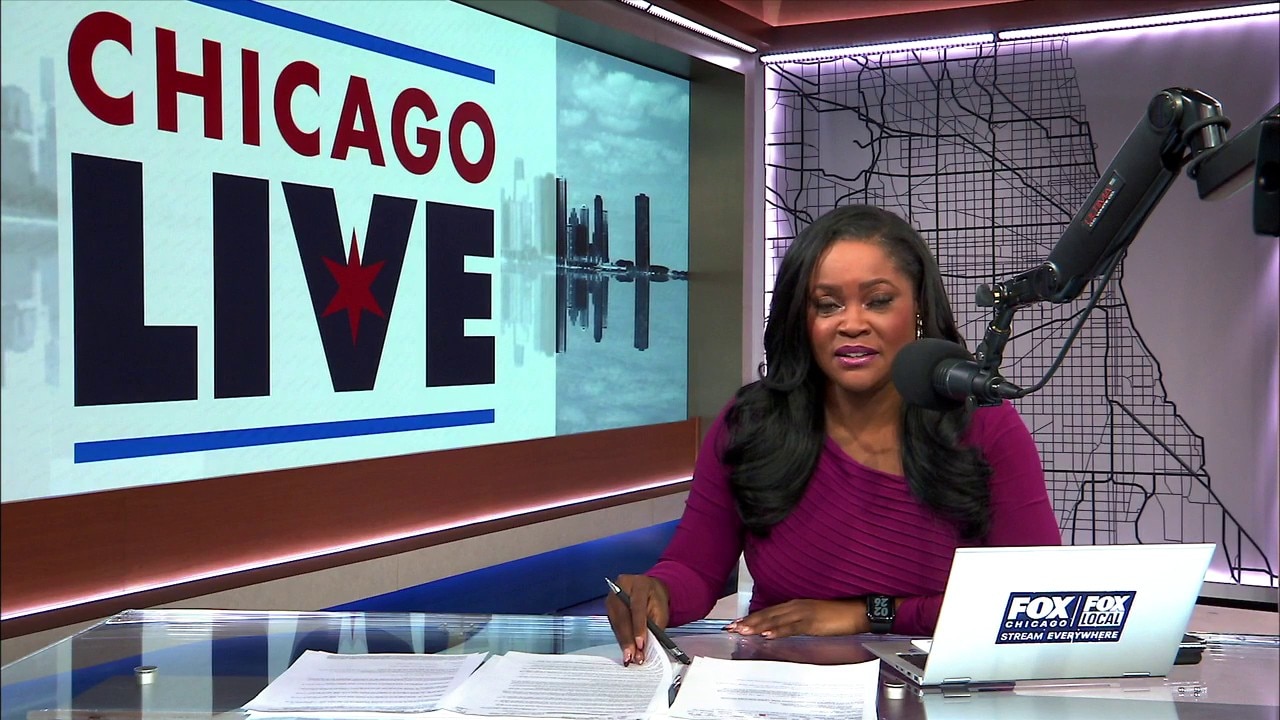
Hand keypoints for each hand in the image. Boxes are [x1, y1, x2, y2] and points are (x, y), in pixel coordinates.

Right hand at [604, 574, 670, 665]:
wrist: (649, 589)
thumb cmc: (655, 598)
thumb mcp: (661, 609)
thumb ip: (655, 626)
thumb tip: (646, 647)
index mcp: (638, 584)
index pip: (637, 607)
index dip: (638, 627)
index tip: (640, 645)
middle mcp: (621, 587)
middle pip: (623, 616)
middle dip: (628, 639)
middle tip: (632, 656)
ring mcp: (612, 596)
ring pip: (616, 623)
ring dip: (623, 642)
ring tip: (629, 657)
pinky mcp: (608, 606)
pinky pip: (614, 625)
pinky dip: (621, 638)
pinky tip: (625, 649)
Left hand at [723, 598, 865, 638]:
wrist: (857, 612)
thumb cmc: (836, 616)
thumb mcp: (812, 618)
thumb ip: (795, 622)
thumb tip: (779, 630)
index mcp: (795, 605)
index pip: (768, 611)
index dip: (752, 617)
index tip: (736, 623)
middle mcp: (796, 606)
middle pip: (767, 614)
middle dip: (748, 621)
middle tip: (731, 628)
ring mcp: (803, 613)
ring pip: (775, 620)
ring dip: (757, 625)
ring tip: (742, 631)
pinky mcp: (812, 622)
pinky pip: (791, 627)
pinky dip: (778, 630)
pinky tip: (766, 634)